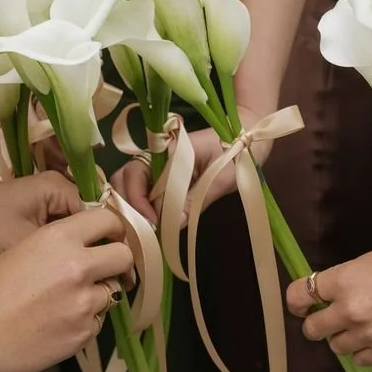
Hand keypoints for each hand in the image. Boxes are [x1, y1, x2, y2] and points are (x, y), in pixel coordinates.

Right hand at [0, 208, 133, 371]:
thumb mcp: (23, 249)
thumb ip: (61, 246)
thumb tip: (90, 250)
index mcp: (60, 238)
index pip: (109, 221)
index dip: (113, 230)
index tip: (110, 239)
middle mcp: (79, 266)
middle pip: (123, 257)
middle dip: (116, 263)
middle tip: (102, 270)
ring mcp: (84, 302)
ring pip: (111, 292)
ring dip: (96, 294)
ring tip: (65, 302)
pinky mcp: (84, 332)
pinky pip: (97, 321)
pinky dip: (84, 321)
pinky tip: (57, 323)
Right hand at [111, 105, 271, 225]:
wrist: (247, 139)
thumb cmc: (237, 154)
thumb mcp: (221, 179)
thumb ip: (197, 200)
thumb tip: (172, 225)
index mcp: (167, 148)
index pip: (136, 173)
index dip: (138, 200)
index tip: (152, 224)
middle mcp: (155, 155)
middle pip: (123, 179)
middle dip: (126, 206)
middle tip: (141, 233)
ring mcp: (156, 164)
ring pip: (128, 185)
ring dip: (131, 209)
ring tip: (144, 232)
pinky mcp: (162, 175)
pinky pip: (142, 190)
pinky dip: (140, 208)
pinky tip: (150, 226)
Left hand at [286, 240, 371, 365]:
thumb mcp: (371, 262)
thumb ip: (344, 281)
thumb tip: (326, 295)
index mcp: (342, 280)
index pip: (297, 297)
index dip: (296, 302)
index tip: (301, 305)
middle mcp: (349, 310)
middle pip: (312, 329)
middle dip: (317, 324)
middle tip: (329, 319)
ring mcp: (368, 334)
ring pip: (336, 347)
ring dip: (343, 338)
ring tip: (363, 326)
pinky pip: (361, 360)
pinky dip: (365, 352)